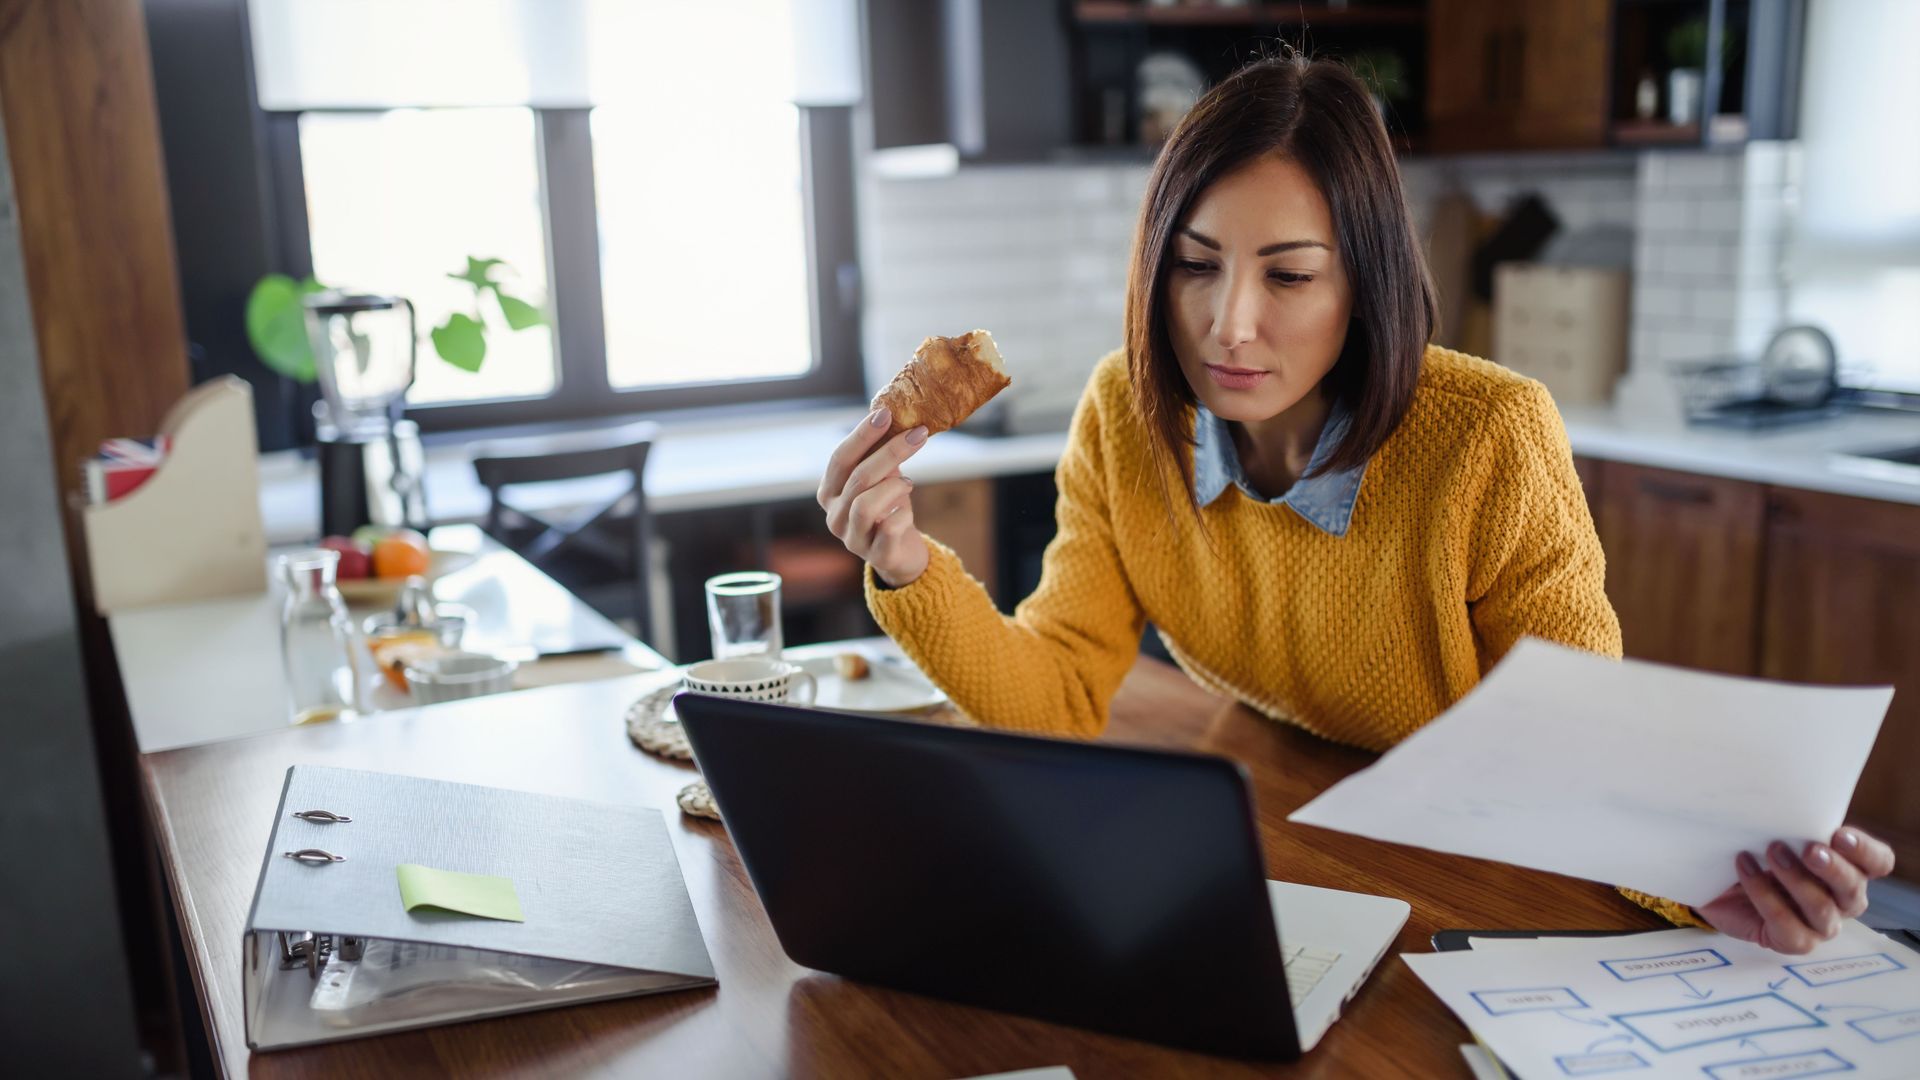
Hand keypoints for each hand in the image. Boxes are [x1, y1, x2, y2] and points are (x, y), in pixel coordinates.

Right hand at [819, 407, 930, 587]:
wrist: (901, 552)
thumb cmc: (889, 508)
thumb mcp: (881, 478)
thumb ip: (879, 454)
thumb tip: (892, 414)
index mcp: (829, 493)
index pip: (840, 458)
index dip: (862, 435)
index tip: (886, 414)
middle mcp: (834, 516)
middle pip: (858, 477)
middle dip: (890, 451)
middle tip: (918, 434)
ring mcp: (852, 538)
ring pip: (866, 505)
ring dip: (893, 486)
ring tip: (909, 482)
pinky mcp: (876, 556)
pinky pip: (889, 529)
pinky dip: (903, 514)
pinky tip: (906, 511)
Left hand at [1698, 826, 1894, 953]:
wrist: (1725, 888)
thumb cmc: (1761, 856)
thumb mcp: (1779, 835)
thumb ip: (1795, 827)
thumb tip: (1788, 806)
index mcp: (1851, 870)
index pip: (1878, 862)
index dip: (1865, 850)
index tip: (1839, 834)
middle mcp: (1843, 901)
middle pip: (1853, 888)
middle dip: (1832, 867)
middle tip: (1810, 849)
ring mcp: (1821, 925)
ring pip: (1820, 907)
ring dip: (1795, 878)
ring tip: (1772, 852)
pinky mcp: (1794, 941)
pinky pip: (1785, 923)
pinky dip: (1763, 894)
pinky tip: (1745, 868)